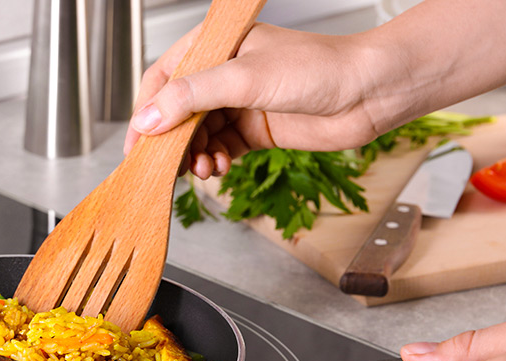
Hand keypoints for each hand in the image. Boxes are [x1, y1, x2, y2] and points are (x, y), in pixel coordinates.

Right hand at [123, 24, 400, 178]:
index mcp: (217, 47)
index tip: (136, 142)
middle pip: (177, 112)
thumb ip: (192, 98)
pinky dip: (214, 161)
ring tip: (201, 168)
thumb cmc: (320, 68)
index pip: (164, 78)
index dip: (146, 111)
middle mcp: (224, 74)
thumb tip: (149, 119)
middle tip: (166, 166)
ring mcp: (239, 103)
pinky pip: (220, 149)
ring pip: (197, 135)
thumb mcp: (245, 78)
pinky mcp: (255, 130)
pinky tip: (218, 167)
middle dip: (170, 141)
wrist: (369, 92)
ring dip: (193, 155)